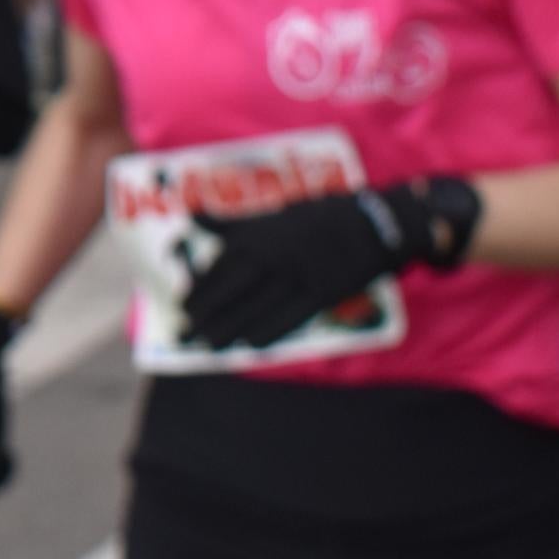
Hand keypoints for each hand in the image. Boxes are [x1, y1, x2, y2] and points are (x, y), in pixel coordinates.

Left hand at [180, 179, 477, 352]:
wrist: (377, 221)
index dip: (199, 288)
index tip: (181, 306)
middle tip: (184, 333)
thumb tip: (193, 218)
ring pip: (256, 306)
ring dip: (229, 329)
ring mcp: (298, 273)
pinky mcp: (323, 292)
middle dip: (205, 313)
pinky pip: (290, 316)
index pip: (219, 264)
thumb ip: (233, 223)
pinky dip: (269, 332)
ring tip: (207, 346)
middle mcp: (273, 253)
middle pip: (231, 289)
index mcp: (259, 232)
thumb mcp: (275, 212)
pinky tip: (250, 346)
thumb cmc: (320, 217)